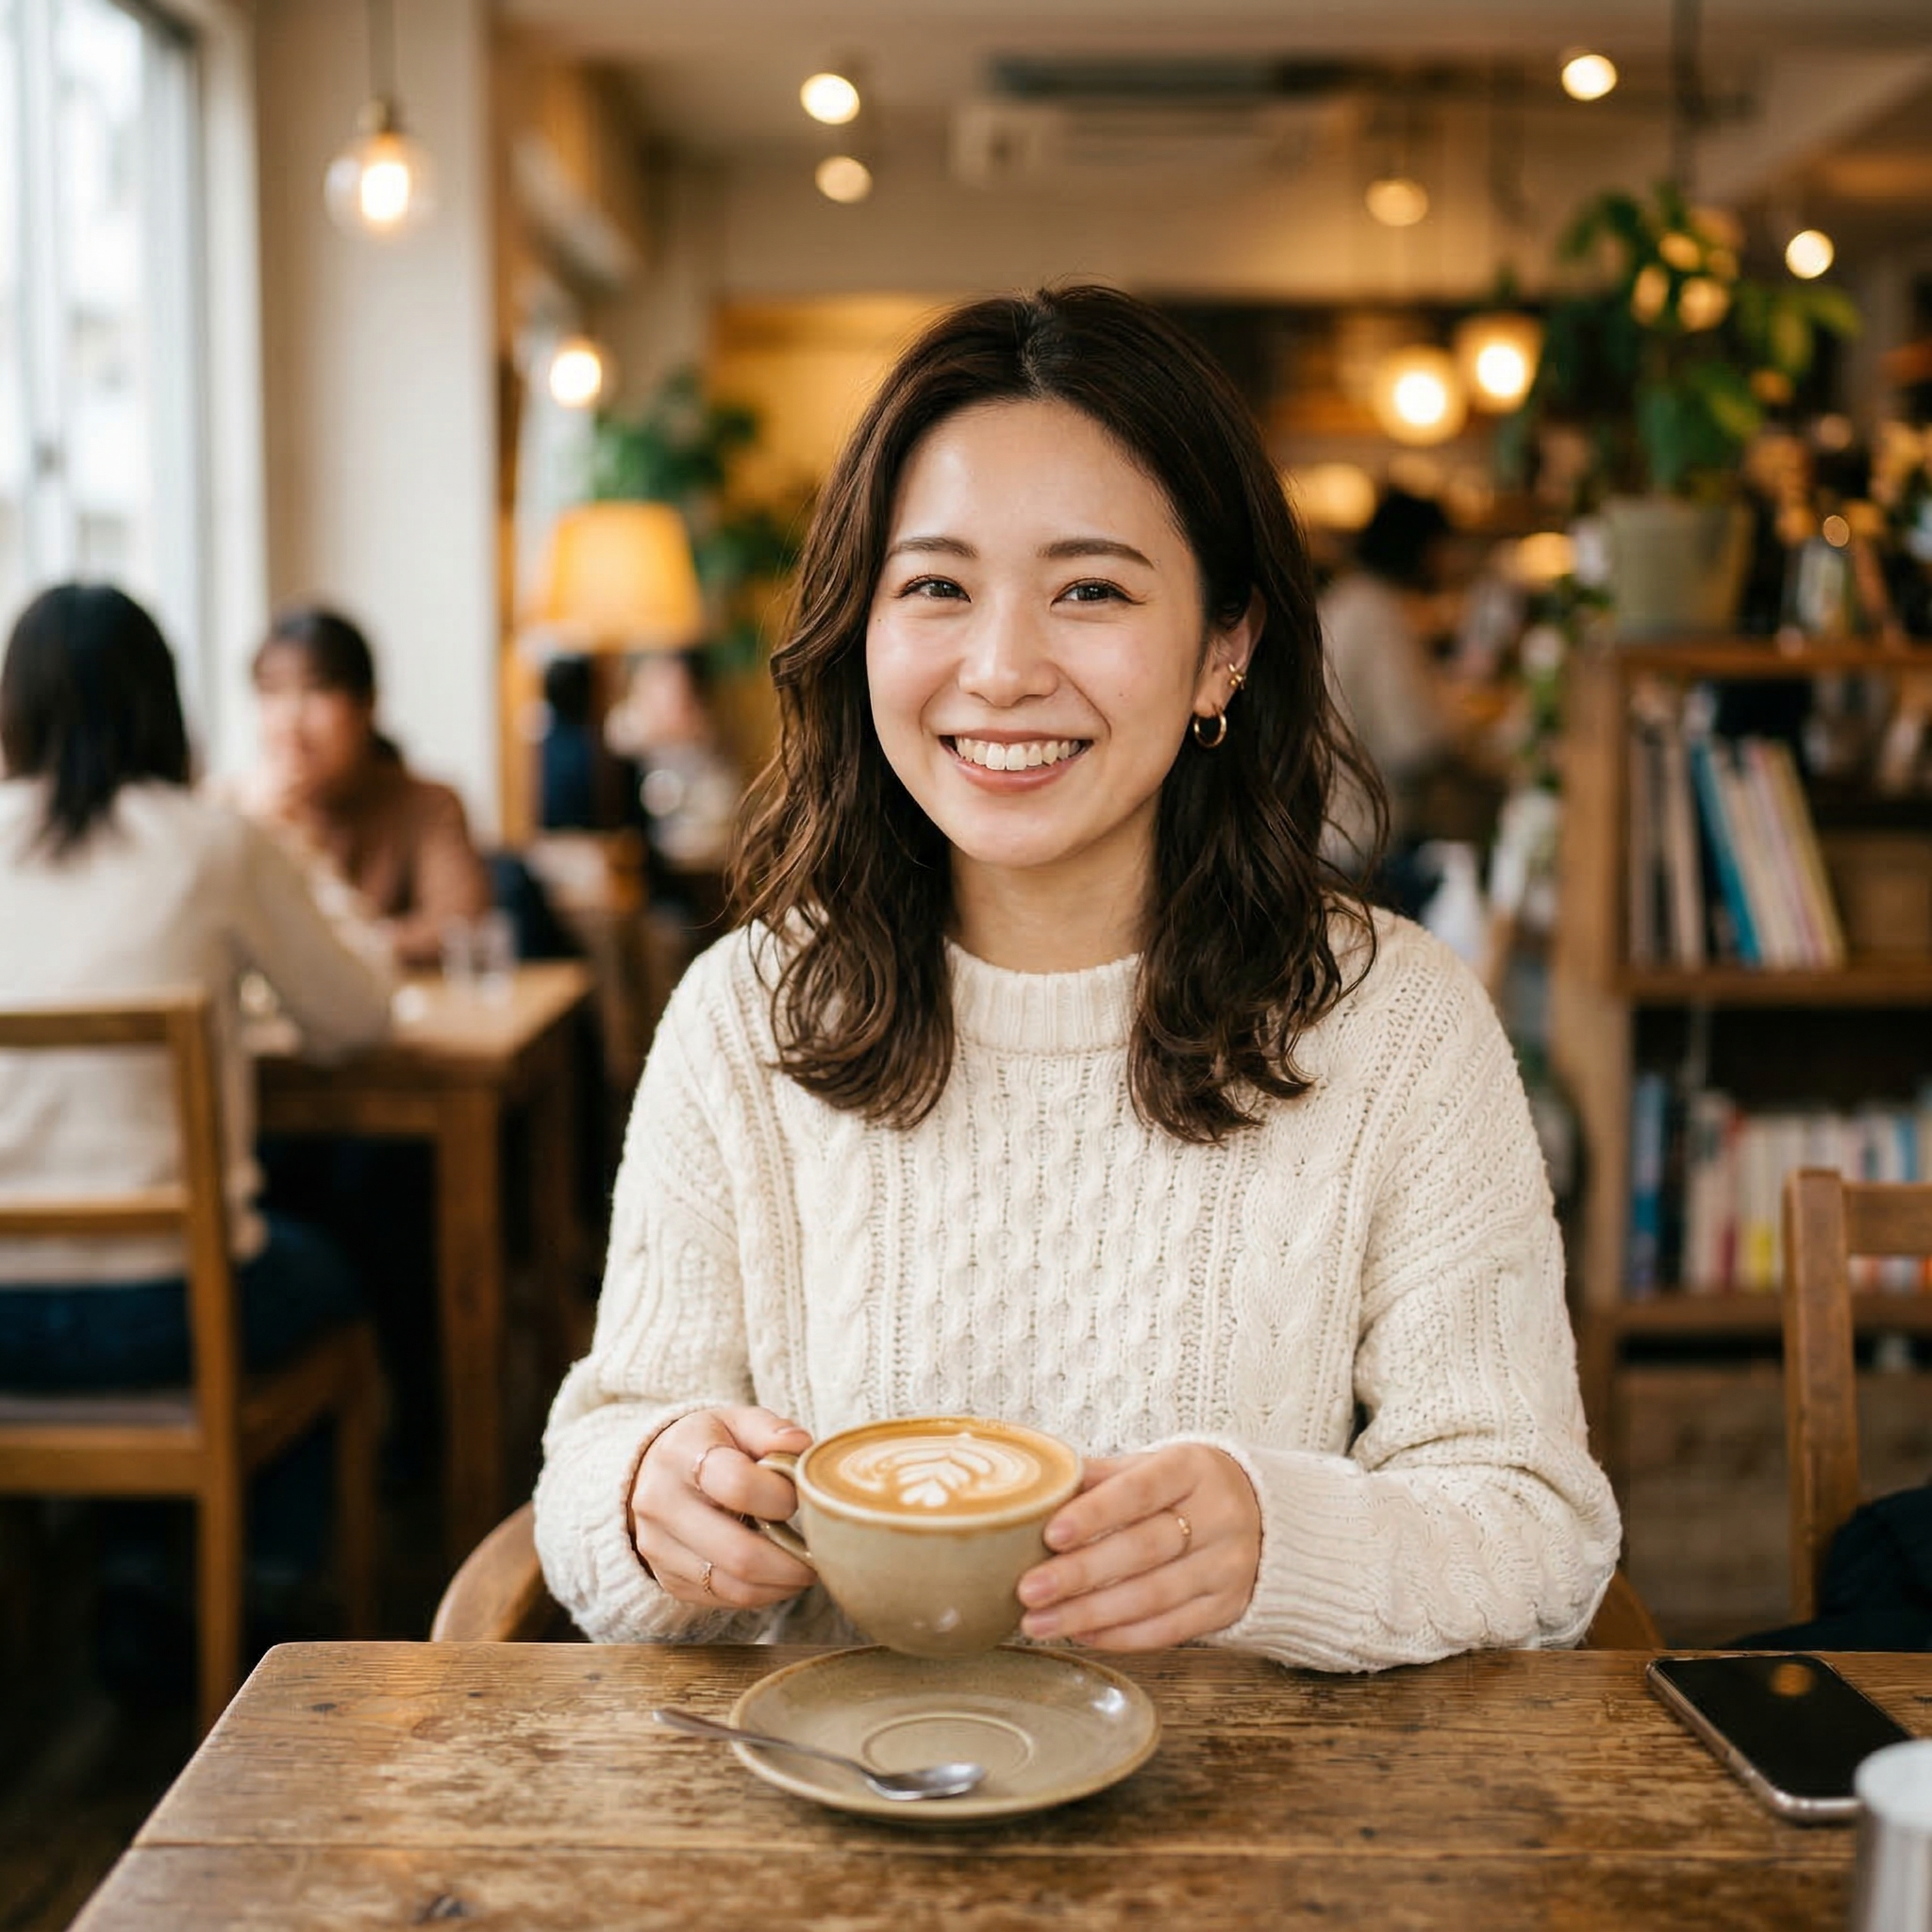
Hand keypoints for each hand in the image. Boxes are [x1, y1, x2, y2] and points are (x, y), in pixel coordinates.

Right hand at [629, 1407, 816, 1609]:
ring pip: (733, 1586)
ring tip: (804, 1567)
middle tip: (817, 1551)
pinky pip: (723, 1598)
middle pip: (738, 1552)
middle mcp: (661, 1504)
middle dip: (791, 1560)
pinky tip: (777, 1575)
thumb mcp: (737, 1421)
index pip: (737, 1485)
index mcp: (681, 1455)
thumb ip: (771, 1431)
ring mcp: (659, 1547)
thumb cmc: (709, 1444)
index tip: (797, 1497)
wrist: (655, 1472)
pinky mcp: (667, 1578)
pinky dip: (760, 1593)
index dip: (780, 1497)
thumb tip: (801, 1448)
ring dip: (780, 1584)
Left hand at [1017, 1444, 1260, 1649]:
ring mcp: (1227, 1565)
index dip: (1096, 1513)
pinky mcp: (1228, 1606)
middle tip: (1028, 1590)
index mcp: (1193, 1468)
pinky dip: (1123, 1635)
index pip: (1140, 1490)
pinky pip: (1171, 1628)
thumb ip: (1102, 1476)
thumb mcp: (1154, 1464)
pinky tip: (1083, 1634)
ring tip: (1040, 1622)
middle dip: (1081, 1574)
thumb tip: (1041, 1488)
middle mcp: (1218, 1516)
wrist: (1266, 1514)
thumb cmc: (1187, 1486)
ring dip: (1090, 1614)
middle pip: (1143, 1550)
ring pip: (1153, 1596)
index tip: (1051, 1534)